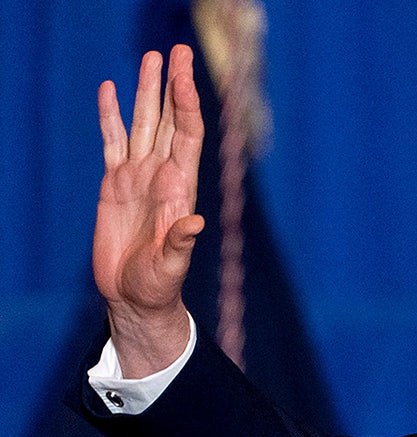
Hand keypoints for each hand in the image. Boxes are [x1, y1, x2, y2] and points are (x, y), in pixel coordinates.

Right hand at [94, 45, 203, 376]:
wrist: (135, 297)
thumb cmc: (158, 285)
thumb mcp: (170, 266)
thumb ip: (180, 242)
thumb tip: (195, 221)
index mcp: (179, 187)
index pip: (186, 135)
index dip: (186, 104)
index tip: (184, 74)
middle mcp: (161, 175)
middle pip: (168, 120)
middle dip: (173, 85)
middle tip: (177, 49)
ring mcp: (138, 177)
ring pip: (143, 124)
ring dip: (146, 92)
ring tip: (150, 58)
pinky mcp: (114, 185)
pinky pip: (112, 142)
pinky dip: (112, 116)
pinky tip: (111, 91)